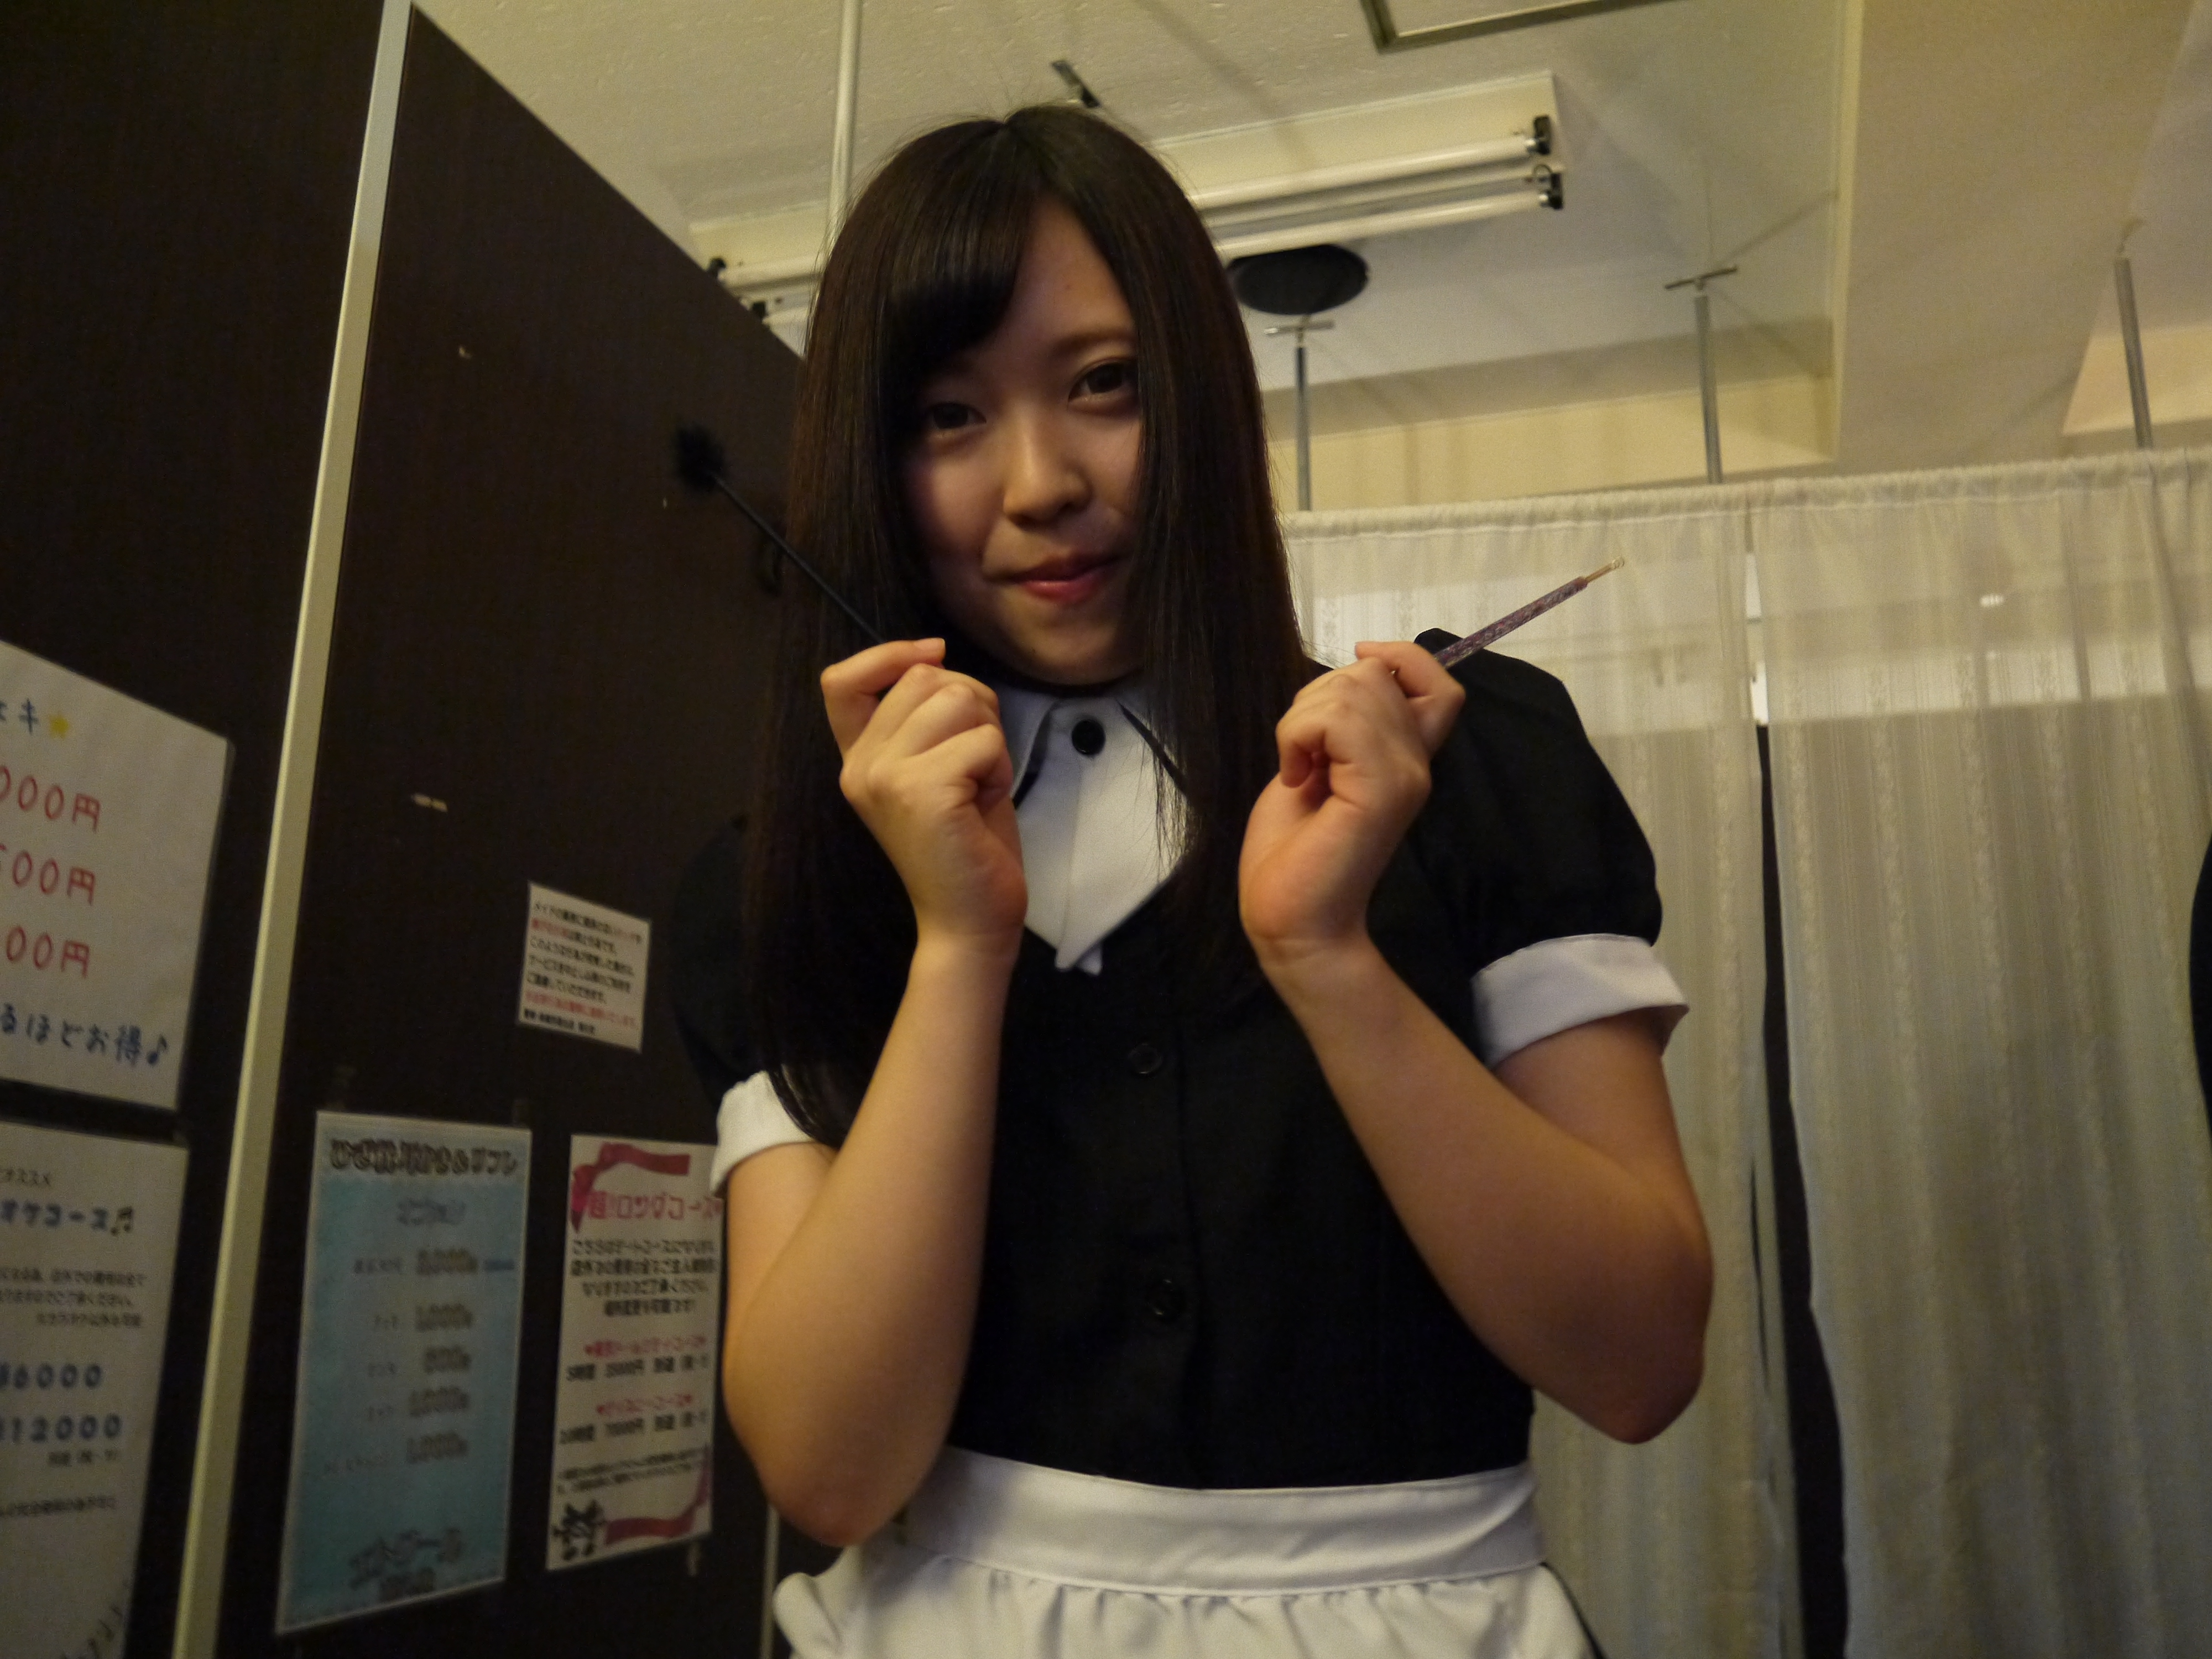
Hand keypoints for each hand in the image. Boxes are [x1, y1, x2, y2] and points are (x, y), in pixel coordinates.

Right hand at [822, 639, 1025, 953]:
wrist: (971, 920)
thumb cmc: (967, 844)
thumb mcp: (939, 765)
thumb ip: (927, 715)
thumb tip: (934, 655)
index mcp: (859, 759)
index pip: (841, 680)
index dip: (888, 654)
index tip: (933, 654)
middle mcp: (861, 765)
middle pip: (925, 677)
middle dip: (972, 706)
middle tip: (974, 764)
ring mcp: (885, 777)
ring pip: (959, 699)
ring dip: (989, 737)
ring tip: (978, 786)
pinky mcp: (921, 791)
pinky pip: (984, 739)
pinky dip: (1000, 767)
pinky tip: (984, 804)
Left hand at [1239, 642, 1463, 972]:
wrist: (1291, 919)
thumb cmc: (1293, 851)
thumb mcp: (1315, 765)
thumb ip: (1339, 726)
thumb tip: (1346, 682)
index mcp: (1404, 759)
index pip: (1439, 685)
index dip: (1402, 657)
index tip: (1358, 662)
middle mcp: (1416, 764)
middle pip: (1378, 675)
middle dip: (1319, 694)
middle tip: (1302, 750)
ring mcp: (1404, 776)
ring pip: (1355, 688)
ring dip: (1303, 718)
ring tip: (1299, 767)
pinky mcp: (1380, 790)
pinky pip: (1338, 719)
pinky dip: (1299, 734)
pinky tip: (1296, 775)